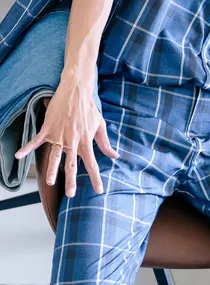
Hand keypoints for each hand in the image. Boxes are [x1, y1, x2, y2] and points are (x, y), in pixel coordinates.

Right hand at [15, 76, 118, 196]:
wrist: (76, 90)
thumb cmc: (88, 109)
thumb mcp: (100, 125)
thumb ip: (105, 143)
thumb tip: (115, 156)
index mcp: (85, 141)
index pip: (92, 163)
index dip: (95, 178)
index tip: (98, 190)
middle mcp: (72, 140)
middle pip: (72, 163)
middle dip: (71, 180)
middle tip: (70, 194)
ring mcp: (59, 134)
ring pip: (55, 155)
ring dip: (52, 168)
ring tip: (50, 182)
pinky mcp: (48, 128)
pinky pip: (36, 140)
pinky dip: (27, 148)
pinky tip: (19, 156)